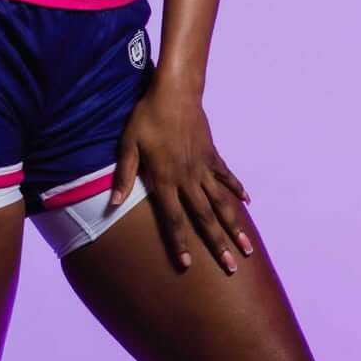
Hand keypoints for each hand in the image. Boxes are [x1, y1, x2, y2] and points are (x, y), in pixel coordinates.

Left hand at [109, 75, 253, 273]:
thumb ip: (124, 175)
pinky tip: (248, 202)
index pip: (172, 218)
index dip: (179, 242)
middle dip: (217, 244)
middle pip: (204, 217)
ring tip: (247, 248)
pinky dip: (237, 189)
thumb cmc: (147, 117)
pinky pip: (227, 175)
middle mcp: (188, 178)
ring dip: (234, 226)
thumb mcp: (128, 144)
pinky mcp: (212, 154)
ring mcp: (203, 167)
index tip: (186, 265)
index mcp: (165, 179)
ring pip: (221, 202)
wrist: (175, 92)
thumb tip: (112, 203)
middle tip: (231, 268)